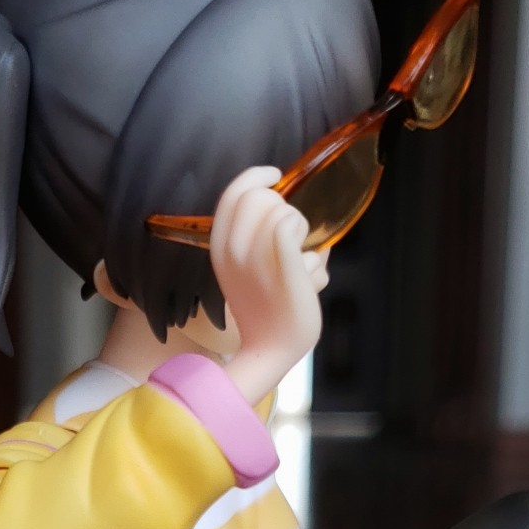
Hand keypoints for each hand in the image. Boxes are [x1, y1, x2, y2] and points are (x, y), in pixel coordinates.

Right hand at [208, 166, 329, 406]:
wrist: (269, 352)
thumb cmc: (266, 313)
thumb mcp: (248, 271)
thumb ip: (261, 241)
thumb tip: (298, 218)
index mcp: (220, 246)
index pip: (234, 192)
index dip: (257, 177)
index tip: (276, 177)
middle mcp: (232, 247)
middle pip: (262, 196)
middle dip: (285, 211)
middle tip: (293, 244)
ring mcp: (254, 256)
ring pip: (285, 211)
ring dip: (303, 235)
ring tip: (300, 268)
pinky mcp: (280, 263)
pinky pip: (291, 225)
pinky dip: (308, 245)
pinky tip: (308, 271)